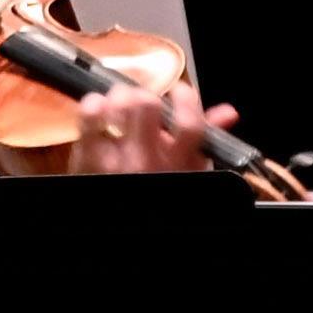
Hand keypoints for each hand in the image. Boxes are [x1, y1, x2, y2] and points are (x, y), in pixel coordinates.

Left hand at [67, 79, 237, 176]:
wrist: (116, 220)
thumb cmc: (156, 191)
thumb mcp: (188, 174)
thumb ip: (206, 142)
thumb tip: (227, 113)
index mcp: (177, 164)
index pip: (189, 123)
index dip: (187, 98)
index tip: (181, 92)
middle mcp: (145, 160)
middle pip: (147, 104)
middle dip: (147, 96)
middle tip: (145, 102)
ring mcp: (113, 157)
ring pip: (117, 103)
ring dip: (121, 97)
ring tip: (123, 105)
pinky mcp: (86, 154)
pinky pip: (89, 114)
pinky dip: (95, 104)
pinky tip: (102, 111)